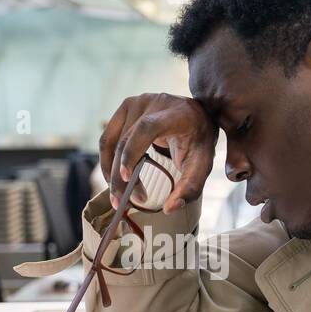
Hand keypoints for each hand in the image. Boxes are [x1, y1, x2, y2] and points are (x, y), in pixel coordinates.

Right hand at [99, 93, 217, 213]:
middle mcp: (151, 103)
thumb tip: (169, 208)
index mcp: (174, 113)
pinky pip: (108, 138)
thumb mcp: (202, 164)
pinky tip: (116, 179)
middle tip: (122, 203)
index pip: (146, 129)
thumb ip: (190, 187)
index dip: (132, 152)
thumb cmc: (199, 141)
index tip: (126, 178)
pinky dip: (108, 161)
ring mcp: (135, 102)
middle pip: (125, 141)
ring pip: (110, 142)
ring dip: (109, 171)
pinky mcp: (124, 108)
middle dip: (119, 176)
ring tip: (118, 195)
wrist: (196, 116)